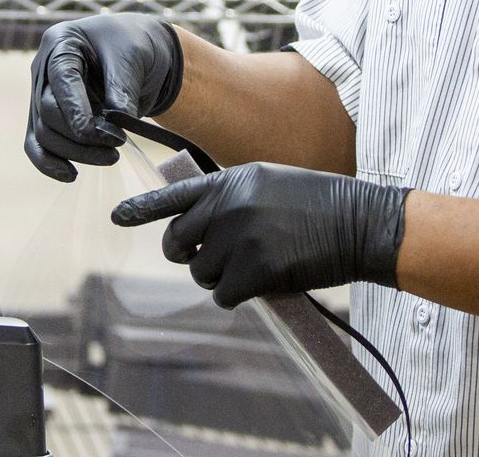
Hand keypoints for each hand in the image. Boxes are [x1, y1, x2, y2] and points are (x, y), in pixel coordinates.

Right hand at [24, 14, 183, 181]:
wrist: (138, 53)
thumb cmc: (132, 44)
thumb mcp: (133, 57)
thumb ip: (122, 89)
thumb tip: (115, 129)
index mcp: (61, 43)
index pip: (60, 80)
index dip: (74, 109)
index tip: (92, 133)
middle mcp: (44, 69)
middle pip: (48, 111)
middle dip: (80, 135)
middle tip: (117, 144)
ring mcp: (43, 95)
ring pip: (44, 133)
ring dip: (74, 152)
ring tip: (111, 157)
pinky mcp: (50, 118)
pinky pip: (39, 144)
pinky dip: (50, 163)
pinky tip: (71, 175)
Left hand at [112, 163, 408, 308]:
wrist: (361, 222)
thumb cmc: (321, 207)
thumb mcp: (271, 185)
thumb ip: (233, 200)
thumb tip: (201, 233)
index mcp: (232, 180)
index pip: (175, 196)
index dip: (143, 209)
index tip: (117, 217)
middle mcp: (227, 205)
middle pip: (177, 242)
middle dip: (188, 257)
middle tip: (210, 261)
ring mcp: (239, 236)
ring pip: (200, 273)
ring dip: (222, 278)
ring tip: (257, 265)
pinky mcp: (253, 269)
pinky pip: (224, 296)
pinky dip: (240, 296)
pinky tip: (266, 282)